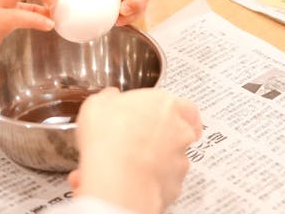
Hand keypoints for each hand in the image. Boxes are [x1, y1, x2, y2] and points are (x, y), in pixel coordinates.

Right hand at [70, 88, 201, 213]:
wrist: (116, 176)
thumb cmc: (110, 136)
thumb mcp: (98, 105)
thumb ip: (109, 98)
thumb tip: (109, 97)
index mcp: (167, 105)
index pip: (186, 108)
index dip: (175, 114)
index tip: (162, 117)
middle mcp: (180, 132)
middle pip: (181, 134)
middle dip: (162, 138)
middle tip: (138, 140)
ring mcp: (179, 161)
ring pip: (173, 160)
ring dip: (155, 162)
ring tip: (128, 165)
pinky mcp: (174, 186)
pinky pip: (163, 183)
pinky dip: (150, 182)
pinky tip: (130, 181)